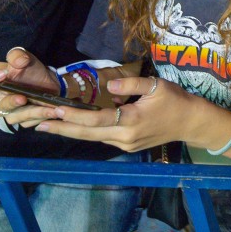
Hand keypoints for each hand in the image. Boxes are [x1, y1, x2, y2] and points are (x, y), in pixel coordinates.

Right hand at [0, 47, 63, 127]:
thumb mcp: (24, 58)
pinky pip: (29, 123)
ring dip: (32, 112)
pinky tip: (52, 111)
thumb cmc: (30, 69)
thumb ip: (18, 56)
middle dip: (11, 103)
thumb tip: (20, 61)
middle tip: (23, 97)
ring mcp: (12, 114)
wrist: (49, 81)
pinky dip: (41, 117)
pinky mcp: (25, 121)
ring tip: (49, 107)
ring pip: (16, 118)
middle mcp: (0, 103)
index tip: (2, 74)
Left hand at [35, 75, 211, 153]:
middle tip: (39, 123)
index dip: (73, 116)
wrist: (191, 123)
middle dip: (62, 128)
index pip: (95, 120)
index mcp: (131, 122)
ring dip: (71, 131)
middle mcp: (124, 137)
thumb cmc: (176, 100)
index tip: (54, 110)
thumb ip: (132, 84)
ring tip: (49, 125)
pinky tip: (74, 127)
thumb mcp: (157, 86)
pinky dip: (85, 132)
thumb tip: (110, 85)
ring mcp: (125, 145)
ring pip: (92, 138)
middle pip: (87, 134)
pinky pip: (102, 138)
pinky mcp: (127, 147)